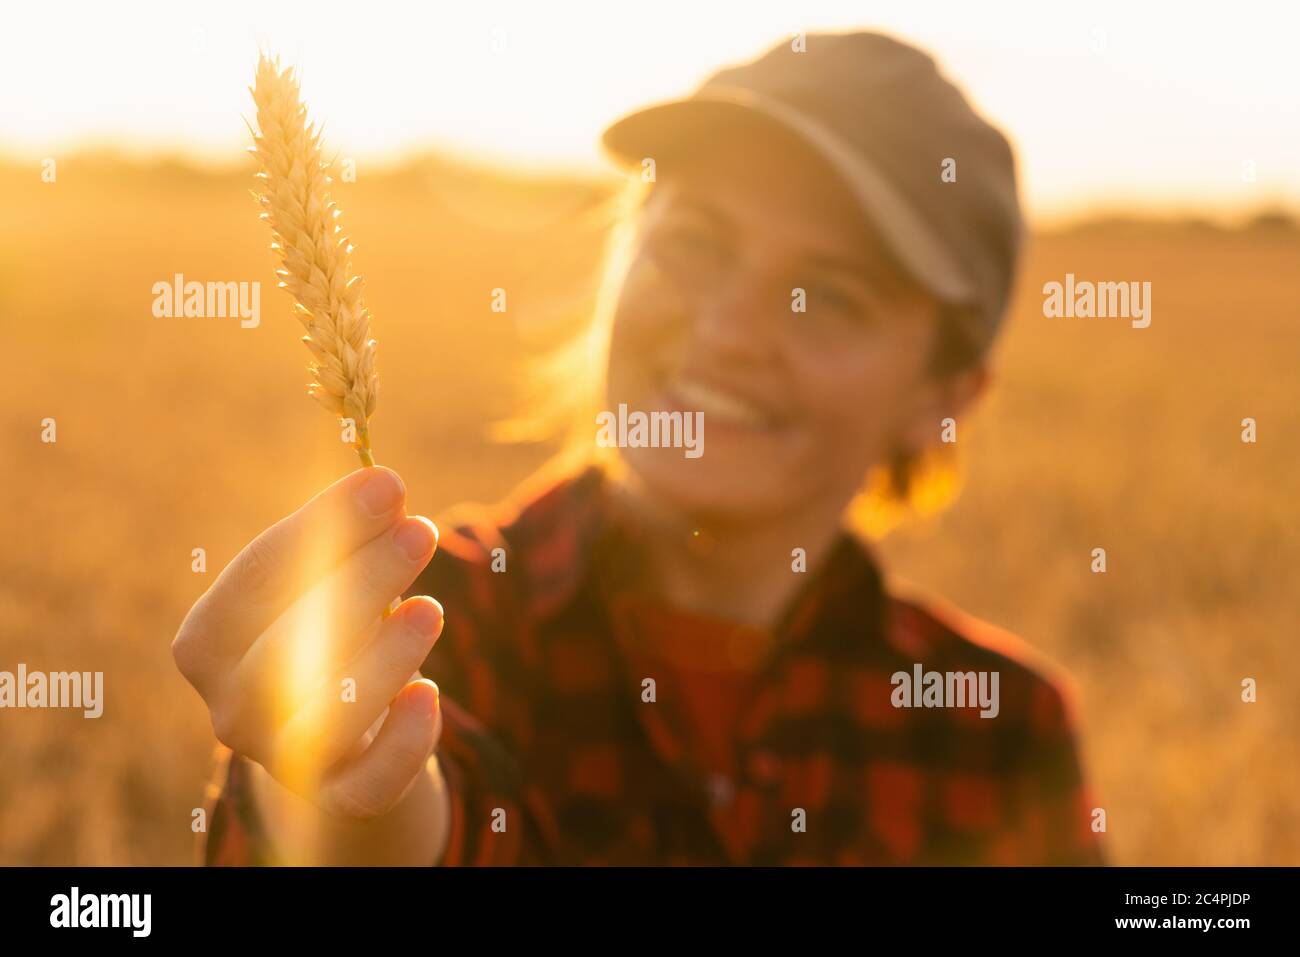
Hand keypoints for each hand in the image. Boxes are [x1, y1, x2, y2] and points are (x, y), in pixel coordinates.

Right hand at [173, 467, 444, 818]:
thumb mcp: (330, 579)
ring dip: (383, 658)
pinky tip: (430, 695)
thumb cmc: (328, 633)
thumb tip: (386, 485)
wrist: (342, 738)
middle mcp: (231, 708)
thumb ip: (348, 535)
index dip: (325, 526)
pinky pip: (368, 782)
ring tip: (431, 607)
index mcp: (207, 642)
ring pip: (327, 717)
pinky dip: (401, 741)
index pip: (259, 576)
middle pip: (289, 646)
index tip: (387, 483)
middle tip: (420, 531)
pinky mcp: (342, 797)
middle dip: (361, 582)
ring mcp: (283, 760)